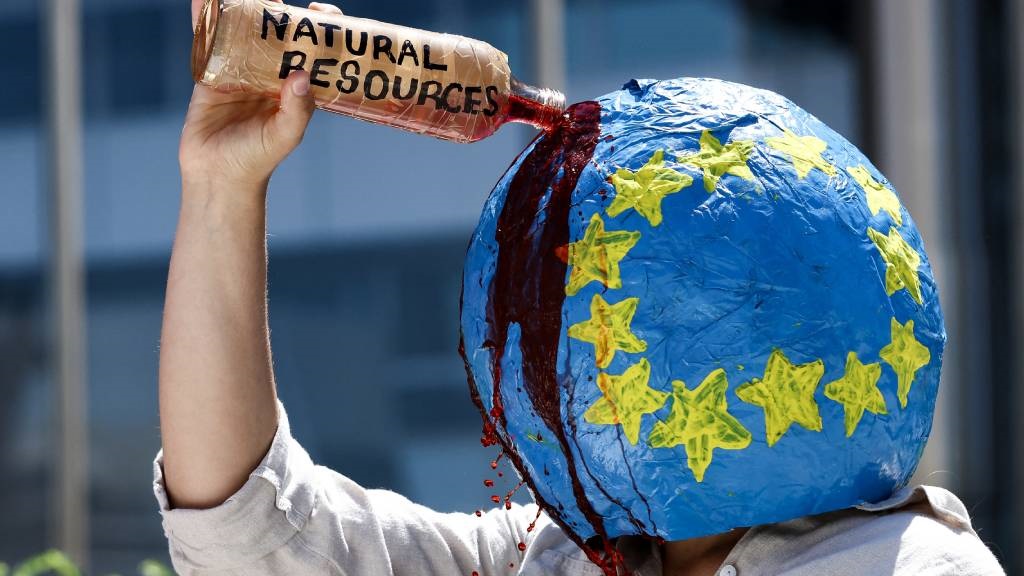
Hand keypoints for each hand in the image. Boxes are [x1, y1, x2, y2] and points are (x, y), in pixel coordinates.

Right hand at [179, 1, 343, 190]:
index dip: (318, 28)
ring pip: (242, 31)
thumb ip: (298, 110)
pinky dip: (204, 19)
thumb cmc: (257, 160)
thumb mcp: (284, 136)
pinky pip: (208, 41)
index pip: (311, 49)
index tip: (319, 12)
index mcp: (294, 85)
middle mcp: (269, 73)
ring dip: (241, 6)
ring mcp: (239, 70)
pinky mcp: (210, 73)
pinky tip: (202, 0)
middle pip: (277, 32)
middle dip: (279, 9)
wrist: (217, 175)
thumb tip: (302, 76)